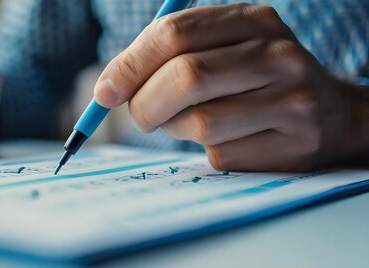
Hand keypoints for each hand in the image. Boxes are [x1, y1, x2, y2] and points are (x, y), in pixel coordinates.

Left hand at [94, 3, 368, 170]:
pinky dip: (207, 153)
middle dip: (145, 103)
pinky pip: (219, 156)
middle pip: (185, 77)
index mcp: (253, 20)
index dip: (130, 64)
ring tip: (190, 123)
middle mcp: (278, 55)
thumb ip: (167, 57)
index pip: (174, 34)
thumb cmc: (253, 79)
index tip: (105, 92)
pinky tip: (230, 140)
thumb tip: (107, 89)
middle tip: (140, 116)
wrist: (331, 114)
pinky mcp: (292, 145)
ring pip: (200, 122)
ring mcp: (292, 101)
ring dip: (177, 130)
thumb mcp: (221, 49)